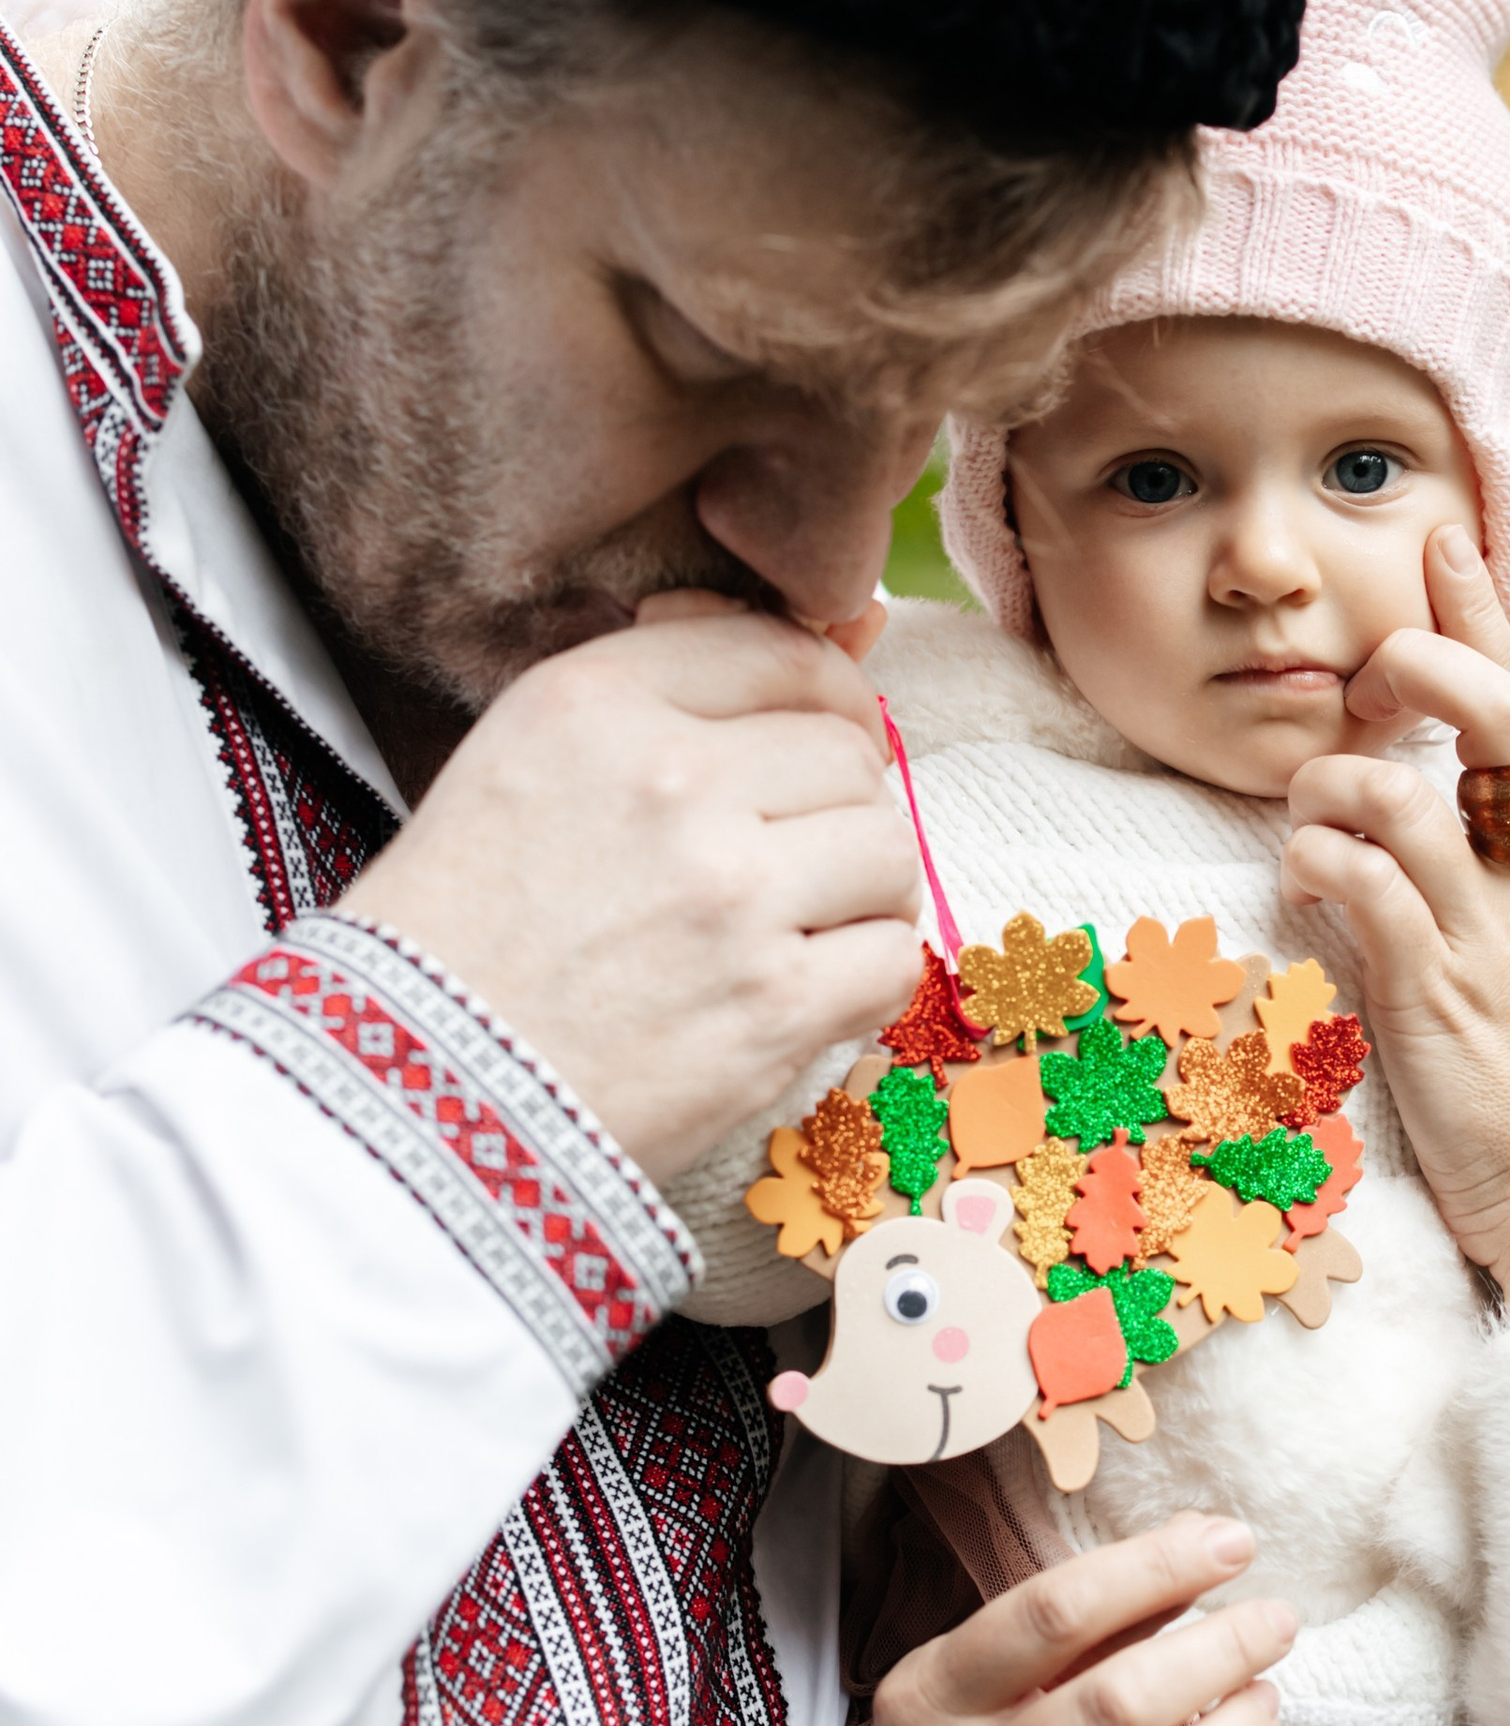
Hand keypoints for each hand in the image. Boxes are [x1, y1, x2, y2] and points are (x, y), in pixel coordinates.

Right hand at [339, 593, 920, 1183]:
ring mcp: (730, 896)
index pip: (781, 652)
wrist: (400, 1097)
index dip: (828, 699)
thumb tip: (851, 628)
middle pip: (848, 756)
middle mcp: (670, 782)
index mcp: (595, 703)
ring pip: (887, 850)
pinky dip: (865, 977)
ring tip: (802, 928)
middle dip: (838, 807)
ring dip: (863, 892)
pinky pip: (892, 958)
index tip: (824, 741)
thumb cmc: (456, 934)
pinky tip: (808, 992)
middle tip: (796, 861)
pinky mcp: (772, 1007)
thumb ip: (666, 691)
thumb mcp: (523, 759)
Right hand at [822, 1514, 1291, 1725]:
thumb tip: (1199, 1540)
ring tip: (1264, 1705)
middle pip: (1110, 1707)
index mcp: (936, 1695)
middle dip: (1216, 1652)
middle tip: (1276, 1622)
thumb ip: (1083, 1618)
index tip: (1233, 1542)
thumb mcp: (980, 1673)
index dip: (1154, 1567)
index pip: (1054, 1612)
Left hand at [1283, 528, 1509, 1304]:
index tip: (1442, 537)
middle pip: (1494, 706)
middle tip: (1359, 689)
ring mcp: (1491, 927)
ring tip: (1309, 823)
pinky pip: (1357, 881)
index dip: (1482, 613)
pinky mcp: (1435, 988)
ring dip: (1326, 787)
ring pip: (1397, 788)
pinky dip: (1311, 865)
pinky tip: (1302, 886)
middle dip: (1415, 660)